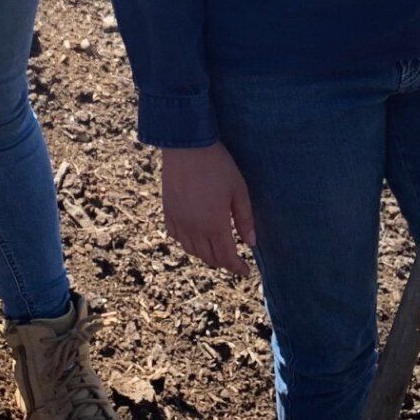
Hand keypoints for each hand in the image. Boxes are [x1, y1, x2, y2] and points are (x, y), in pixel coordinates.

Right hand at [161, 142, 255, 277]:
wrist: (187, 147)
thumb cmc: (218, 166)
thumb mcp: (239, 190)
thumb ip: (245, 219)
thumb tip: (251, 243)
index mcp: (214, 225)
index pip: (227, 257)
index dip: (237, 268)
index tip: (246, 272)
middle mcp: (194, 229)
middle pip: (209, 257)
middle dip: (223, 262)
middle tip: (233, 260)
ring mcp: (178, 221)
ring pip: (191, 250)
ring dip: (205, 255)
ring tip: (216, 250)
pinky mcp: (167, 212)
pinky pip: (176, 237)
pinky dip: (187, 243)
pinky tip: (194, 237)